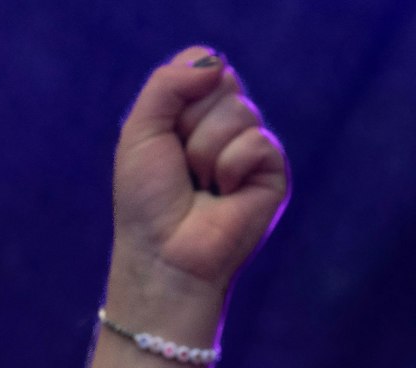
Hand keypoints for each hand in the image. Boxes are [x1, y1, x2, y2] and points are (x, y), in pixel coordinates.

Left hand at [109, 47, 290, 307]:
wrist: (164, 255)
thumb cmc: (147, 201)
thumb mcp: (141, 130)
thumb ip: (168, 82)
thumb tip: (218, 63)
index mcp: (195, 113)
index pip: (204, 65)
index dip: (181, 94)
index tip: (164, 137)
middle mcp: (226, 126)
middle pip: (223, 82)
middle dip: (190, 124)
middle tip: (182, 167)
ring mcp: (252, 148)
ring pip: (240, 111)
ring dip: (205, 151)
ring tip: (202, 186)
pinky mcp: (274, 173)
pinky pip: (257, 141)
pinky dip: (230, 167)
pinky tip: (224, 196)